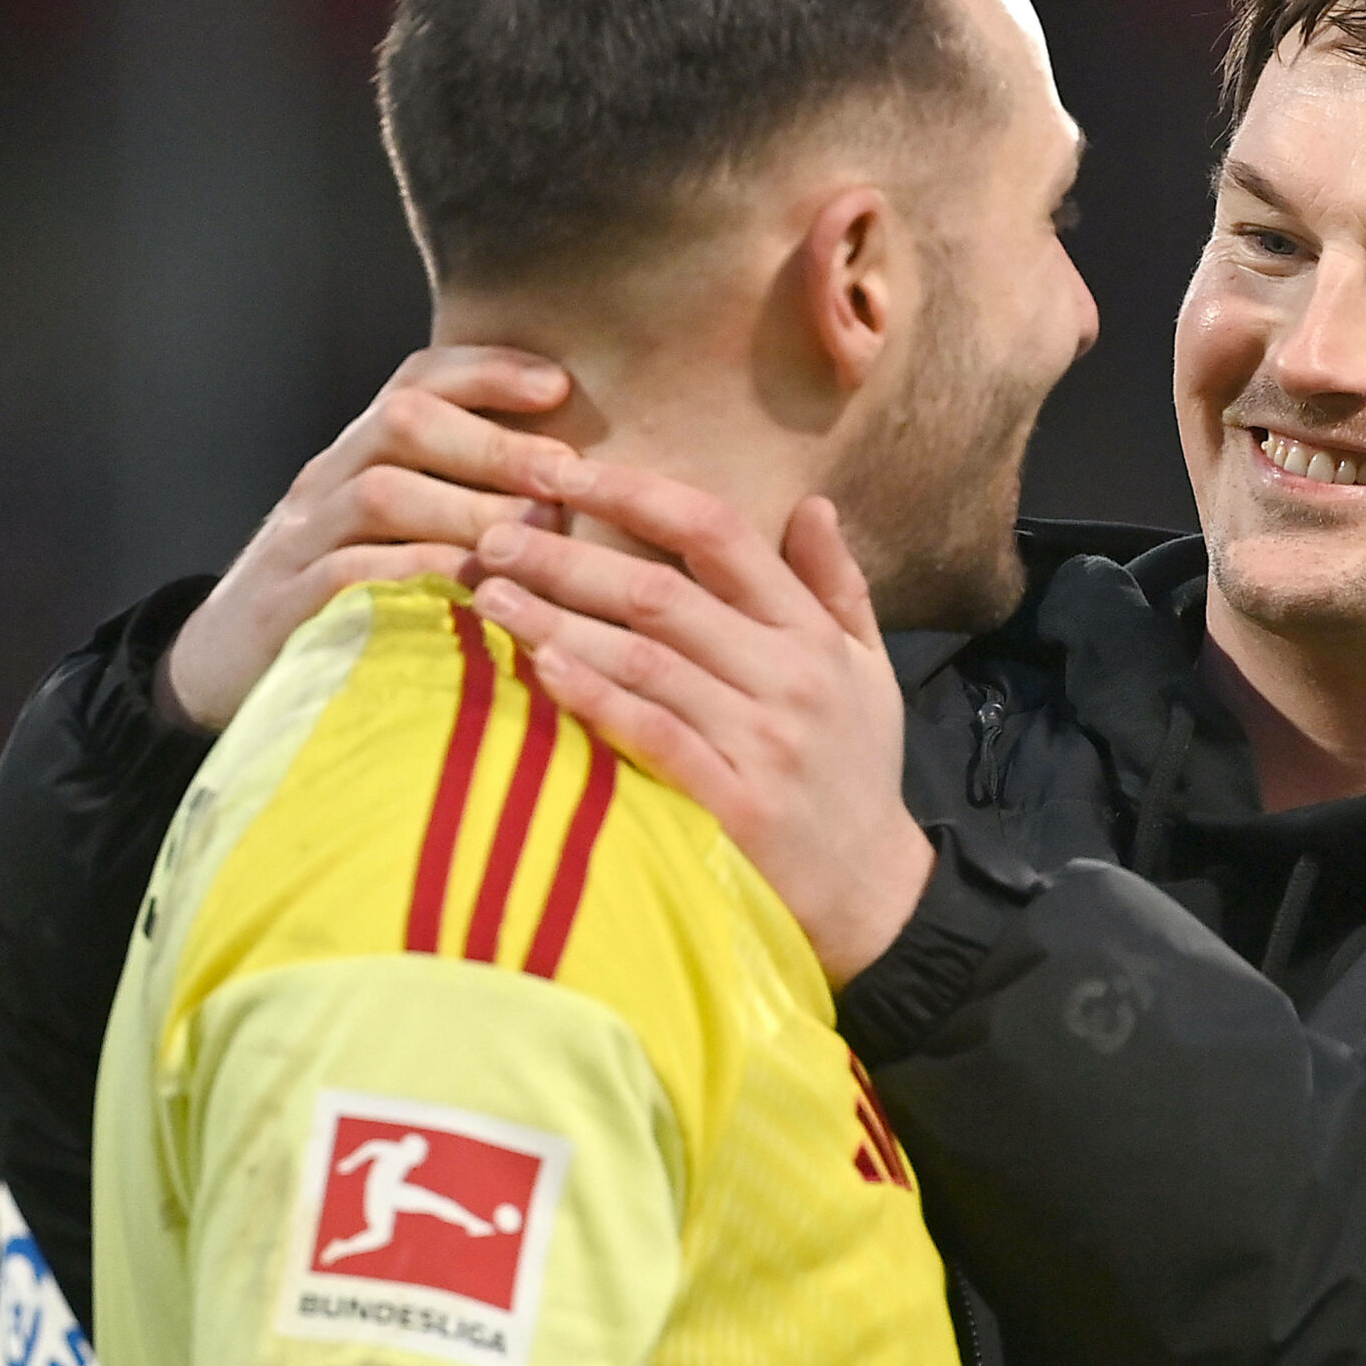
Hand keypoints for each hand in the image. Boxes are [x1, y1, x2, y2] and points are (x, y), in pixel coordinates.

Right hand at [163, 347, 579, 728]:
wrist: (219, 669)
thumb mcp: (396, 538)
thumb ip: (463, 501)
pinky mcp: (284, 610)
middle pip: (402, 423)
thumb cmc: (344, 602)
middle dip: (492, 443)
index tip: (559, 385)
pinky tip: (475, 595)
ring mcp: (298, 543)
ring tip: (536, 537)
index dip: (486, 371)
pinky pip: (348, 577)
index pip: (417, 381)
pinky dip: (416, 580)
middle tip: (565, 474)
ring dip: (467, 510)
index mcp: (359, 456)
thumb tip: (575, 489)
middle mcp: (326, 484)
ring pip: (379, 495)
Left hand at [469, 467, 932, 986]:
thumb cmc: (859, 771)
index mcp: (811, 632)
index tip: (565, 472)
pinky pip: (651, 735)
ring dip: (559, 620)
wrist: (875, 892)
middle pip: (662, 593)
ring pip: (644, 659)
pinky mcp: (733, 804)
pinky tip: (540, 669)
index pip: (720, 534)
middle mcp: (788, 675)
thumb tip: (812, 502)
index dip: (637, 494)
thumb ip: (838, 584)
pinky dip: (595, 697)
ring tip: (490, 595)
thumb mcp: (869, 669)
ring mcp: (760, 740)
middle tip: (494, 535)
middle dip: (569, 557)